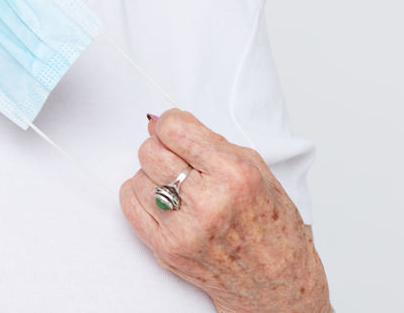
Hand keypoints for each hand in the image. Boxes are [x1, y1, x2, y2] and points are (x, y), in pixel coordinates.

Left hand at [119, 109, 329, 312]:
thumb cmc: (267, 221)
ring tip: (179, 187)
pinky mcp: (166, 249)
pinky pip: (129, 204)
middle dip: (161, 148)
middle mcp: (207, 202)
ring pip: (138, 177)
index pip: (174, 129)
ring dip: (154, 176)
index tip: (176, 130)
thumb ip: (207, 140)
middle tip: (179, 159)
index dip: (171, 123)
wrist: (273, 279)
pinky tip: (164, 200)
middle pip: (150, 151)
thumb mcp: (254, 166)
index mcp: (233, 174)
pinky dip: (141, 196)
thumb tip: (160, 123)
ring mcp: (184, 229)